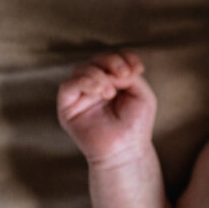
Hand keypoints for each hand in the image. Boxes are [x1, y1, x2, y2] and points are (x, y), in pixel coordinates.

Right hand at [57, 52, 156, 166]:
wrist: (126, 150)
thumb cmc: (135, 124)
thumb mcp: (141, 93)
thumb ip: (128, 76)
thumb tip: (112, 70)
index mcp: (112, 81)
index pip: (112, 58)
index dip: (124, 57)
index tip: (138, 68)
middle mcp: (94, 85)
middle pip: (96, 60)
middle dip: (112, 62)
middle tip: (125, 75)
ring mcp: (80, 95)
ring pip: (81, 69)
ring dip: (99, 74)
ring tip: (111, 92)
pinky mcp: (67, 107)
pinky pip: (68, 86)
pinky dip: (85, 82)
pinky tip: (101, 91)